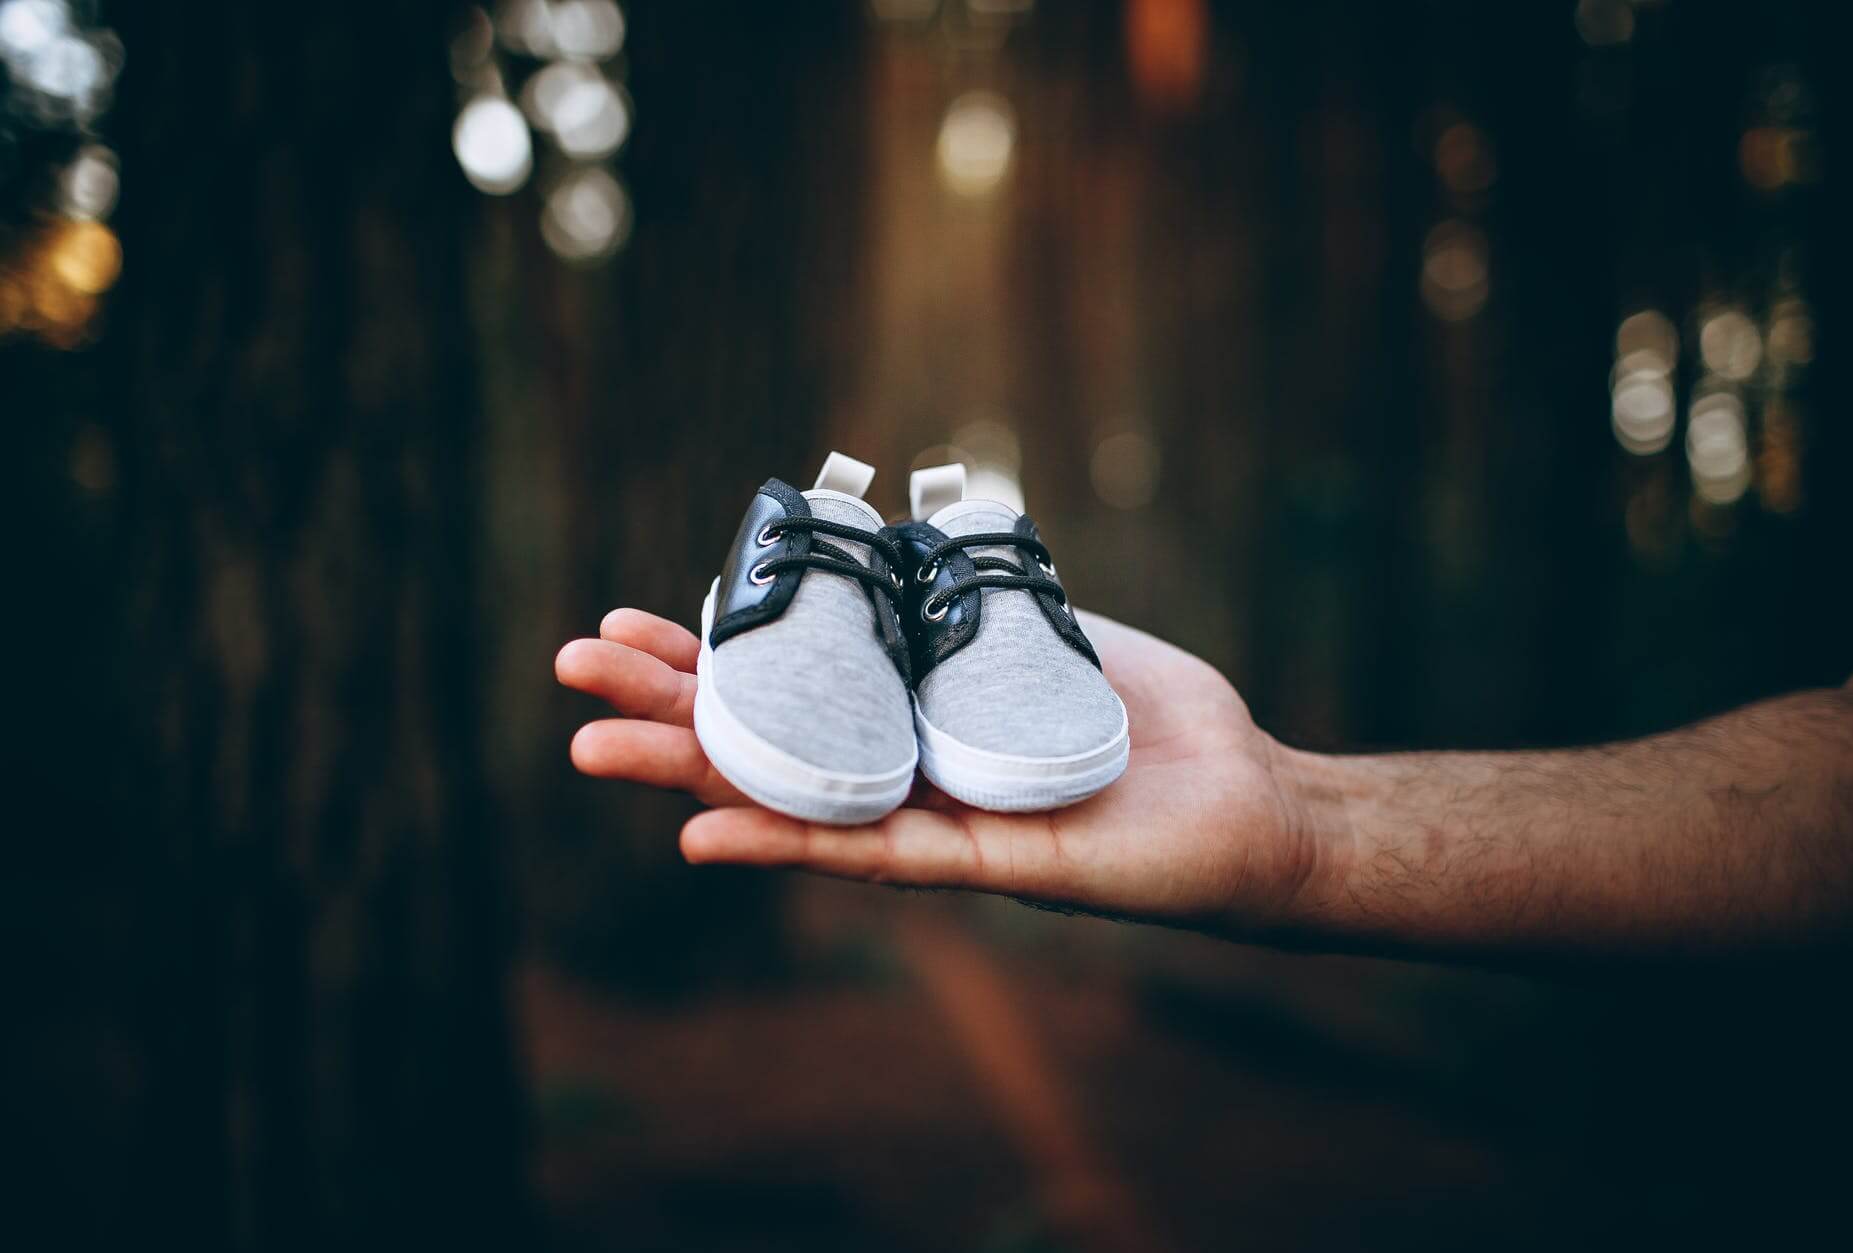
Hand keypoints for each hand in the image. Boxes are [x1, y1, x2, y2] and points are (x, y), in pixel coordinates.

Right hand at [555, 608, 1318, 933]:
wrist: (1250, 798)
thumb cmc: (1158, 719)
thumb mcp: (1049, 628)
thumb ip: (974, 598)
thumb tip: (903, 540)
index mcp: (914, 715)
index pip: (792, 680)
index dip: (711, 651)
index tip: (633, 615)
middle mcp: (905, 773)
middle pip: (766, 736)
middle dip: (666, 700)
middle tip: (572, 667)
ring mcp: (932, 823)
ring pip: (790, 798)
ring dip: (689, 773)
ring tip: (592, 743)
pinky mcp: (978, 865)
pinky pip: (865, 852)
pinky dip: (783, 842)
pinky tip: (703, 830)